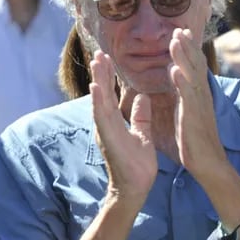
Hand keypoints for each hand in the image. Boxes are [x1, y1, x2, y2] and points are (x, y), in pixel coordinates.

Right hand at [89, 50, 156, 206]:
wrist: (136, 187)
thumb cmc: (137, 164)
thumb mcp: (142, 134)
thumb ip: (141, 116)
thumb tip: (142, 97)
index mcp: (115, 122)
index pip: (111, 94)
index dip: (109, 76)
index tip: (108, 57)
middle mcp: (106, 124)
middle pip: (102, 94)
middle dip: (101, 73)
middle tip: (99, 52)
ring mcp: (105, 131)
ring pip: (100, 101)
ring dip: (98, 81)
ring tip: (97, 62)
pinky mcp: (108, 139)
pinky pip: (102, 117)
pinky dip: (99, 102)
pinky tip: (96, 87)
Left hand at [169, 28, 226, 178]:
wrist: (208, 162)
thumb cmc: (195, 140)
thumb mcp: (188, 111)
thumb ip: (183, 92)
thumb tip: (176, 74)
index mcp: (199, 95)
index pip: (195, 66)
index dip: (189, 49)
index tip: (181, 32)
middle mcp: (202, 96)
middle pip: (196, 65)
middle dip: (188, 46)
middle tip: (180, 28)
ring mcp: (199, 105)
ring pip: (193, 75)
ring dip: (184, 57)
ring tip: (176, 40)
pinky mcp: (194, 116)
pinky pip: (188, 96)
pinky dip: (181, 82)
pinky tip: (174, 70)